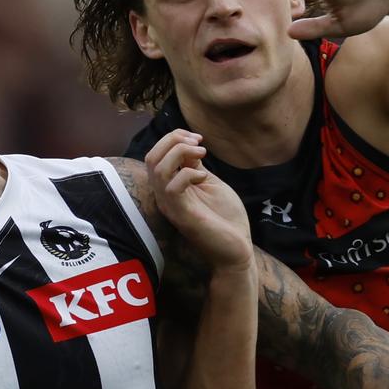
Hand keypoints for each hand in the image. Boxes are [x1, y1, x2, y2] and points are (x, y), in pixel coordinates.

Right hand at [144, 129, 252, 272]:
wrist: (237, 251)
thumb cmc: (226, 219)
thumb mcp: (209, 183)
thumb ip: (195, 167)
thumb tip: (189, 146)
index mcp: (170, 187)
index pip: (156, 154)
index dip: (173, 138)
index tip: (197, 138)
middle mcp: (165, 196)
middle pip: (151, 157)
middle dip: (173, 139)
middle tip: (198, 141)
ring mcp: (171, 205)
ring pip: (157, 169)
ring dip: (179, 152)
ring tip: (201, 153)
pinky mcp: (182, 214)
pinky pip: (172, 187)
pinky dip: (188, 173)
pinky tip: (204, 176)